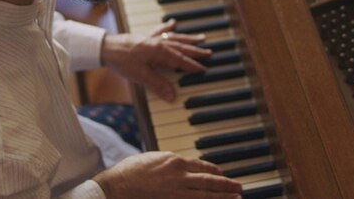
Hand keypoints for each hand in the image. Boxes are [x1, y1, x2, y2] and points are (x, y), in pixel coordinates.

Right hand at [95, 151, 241, 198]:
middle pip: (209, 181)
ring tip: (235, 198)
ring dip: (222, 197)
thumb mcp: (151, 159)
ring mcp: (176, 193)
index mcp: (174, 162)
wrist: (114, 188)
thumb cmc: (128, 173)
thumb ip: (167, 161)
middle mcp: (179, 177)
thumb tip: (178, 164)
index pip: (201, 166)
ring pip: (205, 196)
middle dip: (226, 185)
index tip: (222, 174)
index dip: (214, 170)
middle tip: (239, 187)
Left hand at [101, 19, 209, 100]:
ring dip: (188, 39)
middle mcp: (160, 43)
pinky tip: (173, 23)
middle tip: (209, 53)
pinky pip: (160, 31)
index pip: (182, 60)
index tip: (204, 69)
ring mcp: (153, 39)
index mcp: (161, 52)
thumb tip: (173, 96)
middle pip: (182, 47)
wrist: (105, 48)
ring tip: (201, 38)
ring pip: (176, 38)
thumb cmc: (122, 60)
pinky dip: (167, 27)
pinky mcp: (146, 37)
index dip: (193, 66)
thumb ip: (158, 85)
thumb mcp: (141, 76)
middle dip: (196, 51)